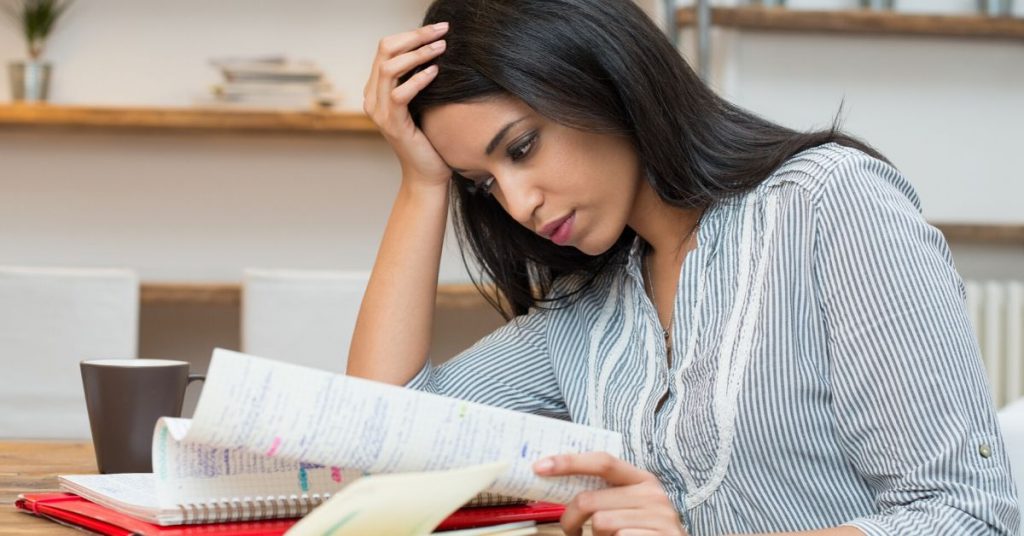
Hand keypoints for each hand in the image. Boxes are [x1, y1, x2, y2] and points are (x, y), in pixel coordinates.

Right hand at [363, 22, 451, 187]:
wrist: (428, 173)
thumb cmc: (430, 137)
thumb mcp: (424, 101)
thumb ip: (420, 78)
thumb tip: (438, 47)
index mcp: (377, 88)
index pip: (386, 48)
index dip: (411, 34)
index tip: (438, 28)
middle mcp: (372, 97)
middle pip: (385, 50)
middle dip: (415, 36)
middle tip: (442, 30)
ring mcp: (379, 111)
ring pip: (389, 68)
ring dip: (418, 54)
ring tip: (441, 47)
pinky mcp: (392, 125)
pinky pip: (399, 94)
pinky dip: (418, 79)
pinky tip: (436, 71)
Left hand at [534, 452, 687, 535]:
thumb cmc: (642, 530)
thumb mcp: (628, 505)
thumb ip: (603, 492)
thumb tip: (557, 478)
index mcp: (642, 479)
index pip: (603, 461)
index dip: (569, 462)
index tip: (539, 467)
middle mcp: (653, 494)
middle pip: (590, 499)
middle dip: (570, 518)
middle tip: (571, 530)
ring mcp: (659, 517)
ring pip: (600, 523)